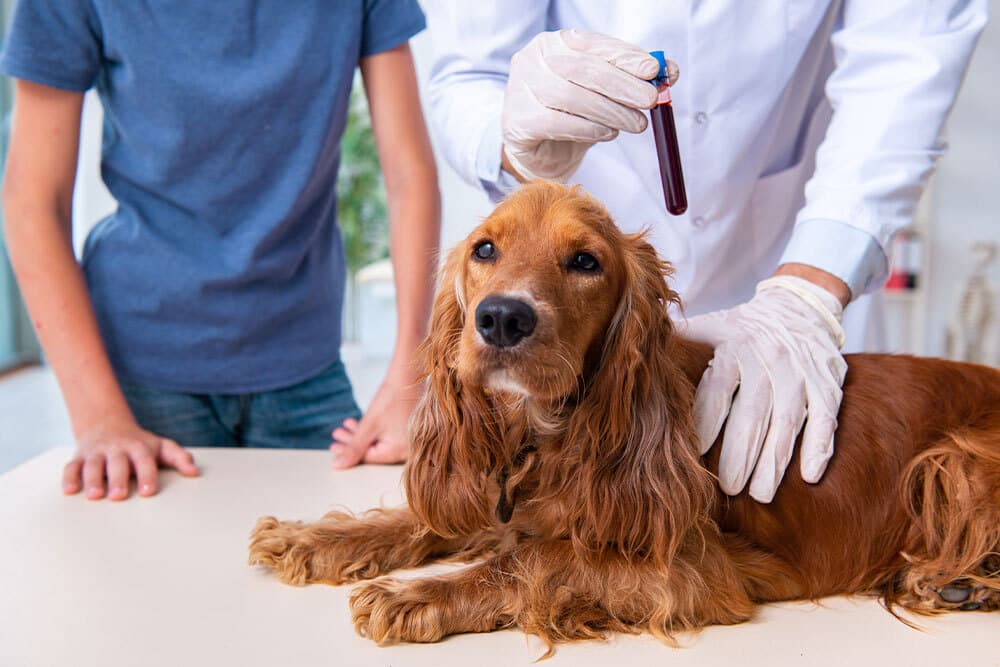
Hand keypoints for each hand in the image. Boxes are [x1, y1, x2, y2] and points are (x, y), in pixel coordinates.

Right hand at [63, 419, 199, 499]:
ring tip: (94, 496)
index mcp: (139, 448)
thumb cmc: (139, 444)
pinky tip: (70, 491)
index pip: (144, 461)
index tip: (148, 492)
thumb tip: (194, 472)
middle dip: (117, 479)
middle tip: (118, 496)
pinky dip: (69, 477)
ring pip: (93, 464)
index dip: (147, 475)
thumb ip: (179, 458)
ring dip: (92, 479)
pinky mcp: (80, 457)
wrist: (107, 425)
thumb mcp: (161, 447)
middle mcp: (117, 449)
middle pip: (117, 463)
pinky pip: (72, 466)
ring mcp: (97, 452)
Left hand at [329, 371, 424, 467]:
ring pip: (379, 443)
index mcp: (399, 452)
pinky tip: (359, 424)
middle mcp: (407, 450)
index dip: (349, 452)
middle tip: (337, 434)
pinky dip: (373, 431)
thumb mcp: (369, 425)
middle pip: (374, 451)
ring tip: (345, 426)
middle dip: (353, 442)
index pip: (369, 458)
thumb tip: (337, 465)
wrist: (410, 376)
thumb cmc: (391, 399)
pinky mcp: (408, 432)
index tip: (333, 446)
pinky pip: (387, 436)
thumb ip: (353, 447)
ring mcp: (409, 441)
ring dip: (361, 435)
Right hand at [502, 29, 677, 180]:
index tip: (655, 70)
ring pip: (571, 97)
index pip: (593, 44)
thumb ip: (632, 78)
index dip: (626, 57)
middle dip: (624, 86)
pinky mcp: (517, 121)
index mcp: (555, 43)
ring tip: (636, 124)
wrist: (537, 151)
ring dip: (611, 111)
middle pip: (584, 70)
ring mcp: (521, 89)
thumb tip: (670, 71)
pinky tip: (607, 133)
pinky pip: (556, 122)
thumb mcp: (603, 92)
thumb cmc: (572, 115)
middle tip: (651, 101)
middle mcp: (533, 60)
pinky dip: (587, 128)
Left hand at [679, 276, 847, 502]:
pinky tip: (811, 477)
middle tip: (729, 488)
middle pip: (753, 413)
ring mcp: (801, 373)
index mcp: (735, 346)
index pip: (718, 388)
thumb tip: (636, 350)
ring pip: (789, 422)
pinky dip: (820, 448)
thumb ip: (681, 341)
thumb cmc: (746, 325)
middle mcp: (769, 360)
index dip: (707, 422)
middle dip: (740, 454)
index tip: (696, 453)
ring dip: (775, 461)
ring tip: (761, 494)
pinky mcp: (828, 384)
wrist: (801, 304)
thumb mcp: (712, 324)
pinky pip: (826, 418)